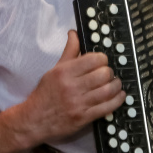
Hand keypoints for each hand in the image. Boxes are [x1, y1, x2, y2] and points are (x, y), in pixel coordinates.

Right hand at [21, 30, 125, 144]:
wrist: (34, 120)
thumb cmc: (45, 93)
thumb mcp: (54, 70)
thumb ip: (69, 52)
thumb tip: (74, 33)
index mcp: (64, 72)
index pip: (93, 59)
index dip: (102, 59)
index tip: (101, 62)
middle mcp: (72, 87)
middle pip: (104, 74)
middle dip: (110, 72)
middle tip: (108, 74)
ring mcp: (78, 104)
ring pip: (108, 91)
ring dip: (116, 85)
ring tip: (115, 83)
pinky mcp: (83, 118)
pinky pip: (107, 107)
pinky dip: (117, 100)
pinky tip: (119, 95)